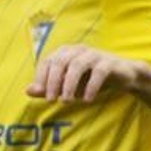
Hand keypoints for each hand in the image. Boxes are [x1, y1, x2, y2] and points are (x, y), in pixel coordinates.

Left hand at [27, 44, 142, 102]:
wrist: (123, 76)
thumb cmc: (91, 80)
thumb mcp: (68, 86)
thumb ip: (49, 88)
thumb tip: (28, 91)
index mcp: (65, 52)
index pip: (47, 61)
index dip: (41, 77)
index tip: (40, 94)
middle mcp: (78, 50)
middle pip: (60, 62)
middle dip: (54, 82)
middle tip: (52, 100)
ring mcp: (94, 54)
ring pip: (77, 66)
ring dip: (70, 85)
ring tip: (68, 101)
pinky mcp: (109, 62)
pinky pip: (98, 72)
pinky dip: (91, 87)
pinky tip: (88, 100)